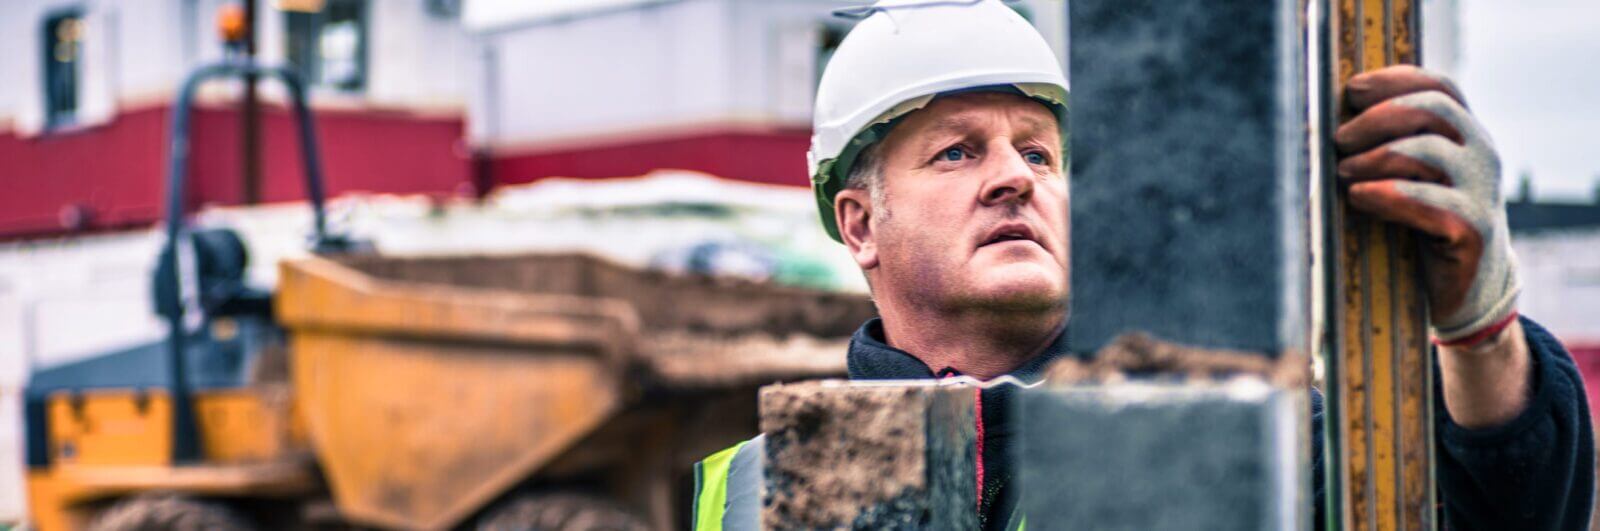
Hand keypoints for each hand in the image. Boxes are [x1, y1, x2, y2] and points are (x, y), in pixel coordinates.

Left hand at [1335, 65, 1519, 345]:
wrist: (1467, 287)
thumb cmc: (1422, 222)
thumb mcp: (1411, 174)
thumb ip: (1389, 141)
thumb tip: (1328, 115)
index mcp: (1466, 133)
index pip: (1438, 87)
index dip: (1394, 80)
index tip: (1352, 91)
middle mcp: (1481, 154)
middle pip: (1431, 110)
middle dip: (1376, 119)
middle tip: (1339, 141)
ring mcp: (1481, 191)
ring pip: (1425, 152)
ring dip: (1373, 158)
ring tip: (1344, 174)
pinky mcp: (1472, 230)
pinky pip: (1427, 201)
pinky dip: (1387, 194)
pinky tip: (1359, 197)